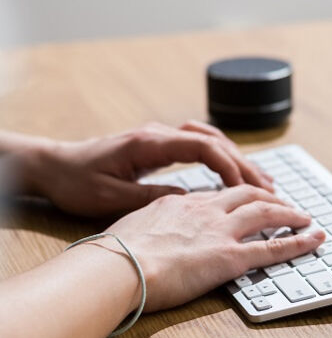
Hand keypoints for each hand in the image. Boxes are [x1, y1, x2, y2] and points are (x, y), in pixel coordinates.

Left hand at [26, 121, 272, 216]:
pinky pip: (201, 146)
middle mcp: (159, 134)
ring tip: (264, 181)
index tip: (248, 189)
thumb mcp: (113, 198)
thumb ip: (155, 199)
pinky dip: (223, 158)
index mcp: (150, 143)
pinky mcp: (159, 146)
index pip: (203, 147)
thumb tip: (193, 202)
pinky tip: (235, 173)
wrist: (53, 166)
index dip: (230, 166)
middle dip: (245, 164)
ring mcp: (161, 137)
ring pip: (212, 141)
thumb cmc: (77, 182)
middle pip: (215, 142)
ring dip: (239, 160)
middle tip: (271, 188)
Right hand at [106, 184, 325, 311]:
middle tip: (283, 202)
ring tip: (305, 217)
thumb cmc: (113, 254)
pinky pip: (274, 248)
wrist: (116, 267)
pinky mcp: (231, 257)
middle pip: (247, 194)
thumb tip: (150, 227)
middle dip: (268, 197)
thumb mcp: (130, 226)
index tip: (245, 199)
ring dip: (289, 212)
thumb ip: (149, 222)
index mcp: (180, 203)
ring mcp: (221, 232)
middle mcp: (205, 211)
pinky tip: (315, 239)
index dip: (236, 196)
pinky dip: (299, 242)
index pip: (216, 195)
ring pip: (266, 213)